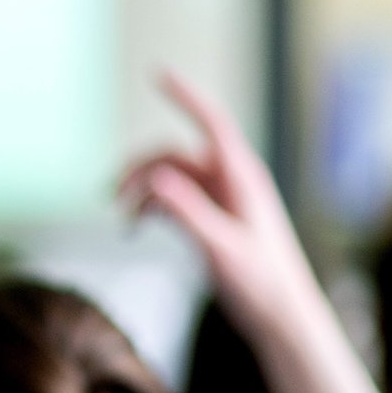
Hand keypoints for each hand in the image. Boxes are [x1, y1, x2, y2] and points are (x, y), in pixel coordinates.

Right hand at [121, 73, 385, 392]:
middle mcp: (231, 182)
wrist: (281, 317)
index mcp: (241, 178)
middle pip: (176, 155)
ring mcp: (222, 201)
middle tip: (110, 195)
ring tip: (119, 217)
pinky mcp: (214, 221)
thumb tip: (154, 181)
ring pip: (171, 178)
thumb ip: (188, 213)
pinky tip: (134, 228)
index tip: (157, 75)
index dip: (185, 97)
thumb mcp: (220, 249)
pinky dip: (152, 208)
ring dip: (142, 190)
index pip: (211, 123)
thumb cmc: (260, 283)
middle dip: (141, 168)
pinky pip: (175, 200)